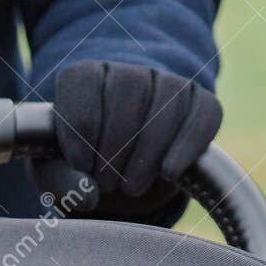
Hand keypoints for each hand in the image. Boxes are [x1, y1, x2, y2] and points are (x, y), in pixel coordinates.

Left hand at [51, 60, 221, 200]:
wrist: (122, 169)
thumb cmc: (86, 164)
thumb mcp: (62, 173)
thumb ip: (63, 182)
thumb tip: (88, 195)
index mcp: (85, 75)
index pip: (83, 82)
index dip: (81, 128)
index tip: (81, 164)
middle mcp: (129, 70)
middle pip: (128, 91)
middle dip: (116, 145)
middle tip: (108, 183)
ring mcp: (169, 83)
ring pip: (167, 104)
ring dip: (147, 153)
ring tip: (131, 187)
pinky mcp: (201, 103)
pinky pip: (203, 116)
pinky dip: (186, 146)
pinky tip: (168, 173)